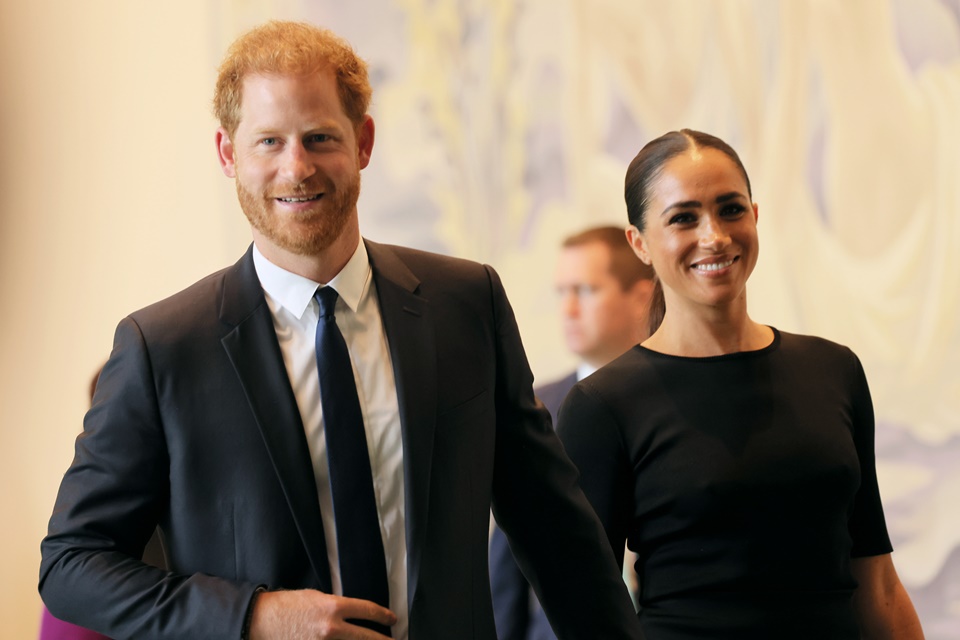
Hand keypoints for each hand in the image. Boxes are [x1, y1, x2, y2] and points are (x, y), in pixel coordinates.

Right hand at [249, 589, 396, 638]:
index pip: (368, 611)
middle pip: (367, 637)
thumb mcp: (314, 597)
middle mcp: (332, 628)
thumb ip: (335, 607)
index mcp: (333, 607)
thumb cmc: (285, 606)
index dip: (384, 616)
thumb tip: (351, 613)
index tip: (392, 620)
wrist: (259, 621)